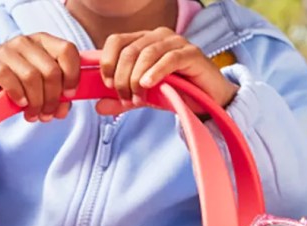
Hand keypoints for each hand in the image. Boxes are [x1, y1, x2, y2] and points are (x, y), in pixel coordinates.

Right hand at [0, 33, 80, 145]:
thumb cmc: (13, 85)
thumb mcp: (39, 88)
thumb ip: (57, 96)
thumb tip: (64, 108)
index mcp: (42, 42)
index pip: (68, 50)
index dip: (73, 76)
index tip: (69, 95)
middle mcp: (25, 42)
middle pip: (52, 71)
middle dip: (53, 98)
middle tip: (47, 114)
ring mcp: (7, 51)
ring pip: (32, 77)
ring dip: (36, 102)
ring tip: (33, 115)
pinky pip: (11, 80)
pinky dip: (18, 96)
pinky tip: (19, 104)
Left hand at [96, 28, 237, 115]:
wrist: (208, 100)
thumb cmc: (177, 92)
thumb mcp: (144, 97)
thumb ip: (122, 100)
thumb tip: (98, 107)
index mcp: (143, 41)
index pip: (116, 41)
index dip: (107, 62)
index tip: (107, 85)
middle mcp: (158, 37)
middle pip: (129, 50)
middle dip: (121, 77)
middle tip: (125, 97)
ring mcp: (176, 42)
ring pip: (146, 54)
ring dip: (136, 79)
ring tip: (137, 97)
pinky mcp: (191, 53)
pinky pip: (168, 59)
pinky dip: (155, 72)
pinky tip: (148, 85)